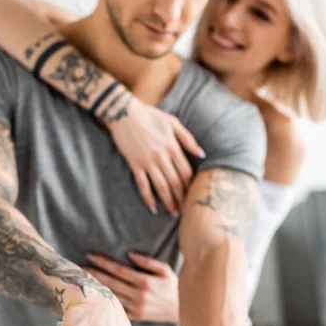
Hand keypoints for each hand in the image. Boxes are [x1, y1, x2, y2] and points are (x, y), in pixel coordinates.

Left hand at [84, 252, 178, 323]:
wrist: (181, 311)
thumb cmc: (173, 287)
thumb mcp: (165, 271)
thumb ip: (148, 262)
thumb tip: (130, 255)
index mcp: (145, 282)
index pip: (119, 270)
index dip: (103, 262)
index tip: (90, 256)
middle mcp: (139, 295)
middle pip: (111, 283)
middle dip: (94, 274)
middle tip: (78, 267)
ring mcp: (136, 308)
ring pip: (111, 296)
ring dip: (96, 288)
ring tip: (82, 280)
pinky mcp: (135, 317)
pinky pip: (116, 309)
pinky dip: (105, 302)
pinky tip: (93, 297)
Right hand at [108, 97, 204, 215]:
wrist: (123, 112)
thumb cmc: (150, 115)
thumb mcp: (172, 122)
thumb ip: (188, 139)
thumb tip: (202, 154)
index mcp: (172, 146)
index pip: (186, 171)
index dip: (191, 185)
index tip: (194, 195)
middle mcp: (162, 156)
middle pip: (175, 182)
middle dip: (182, 198)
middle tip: (187, 210)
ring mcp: (147, 162)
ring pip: (161, 186)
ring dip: (168, 202)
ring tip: (174, 213)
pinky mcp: (135, 164)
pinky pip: (142, 185)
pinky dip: (148, 197)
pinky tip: (153, 208)